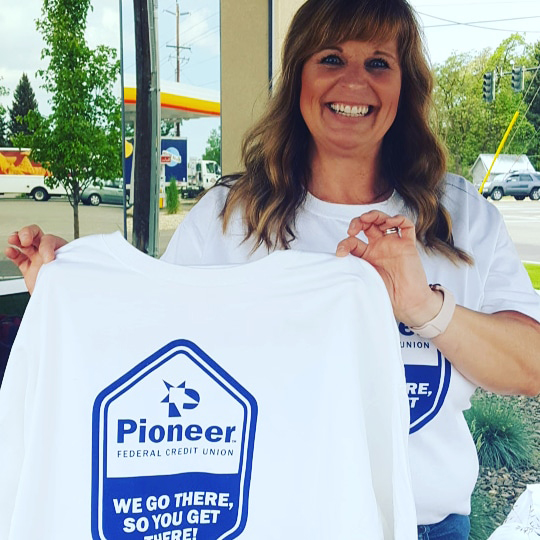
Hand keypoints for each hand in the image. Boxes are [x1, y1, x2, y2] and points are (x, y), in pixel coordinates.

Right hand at [4, 225, 67, 293]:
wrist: (63, 299)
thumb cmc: (68, 283)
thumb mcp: (68, 271)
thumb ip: (61, 265)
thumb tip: (52, 263)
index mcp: (61, 249)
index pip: (50, 239)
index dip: (46, 247)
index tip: (48, 260)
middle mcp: (49, 252)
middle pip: (36, 234)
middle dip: (27, 233)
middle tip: (25, 240)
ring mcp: (37, 259)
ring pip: (24, 243)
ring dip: (17, 238)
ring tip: (12, 239)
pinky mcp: (29, 268)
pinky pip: (18, 257)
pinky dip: (12, 253)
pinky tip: (9, 251)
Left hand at [336, 210, 442, 326]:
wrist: (407, 303)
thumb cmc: (387, 295)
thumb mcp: (364, 280)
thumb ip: (352, 269)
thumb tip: (335, 261)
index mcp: (366, 256)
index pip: (352, 241)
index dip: (344, 244)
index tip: (341, 253)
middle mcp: (379, 247)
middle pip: (367, 224)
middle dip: (358, 221)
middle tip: (354, 228)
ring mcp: (393, 244)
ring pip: (384, 220)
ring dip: (375, 215)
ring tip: (368, 219)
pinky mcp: (408, 245)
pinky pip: (406, 226)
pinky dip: (398, 219)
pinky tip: (390, 222)